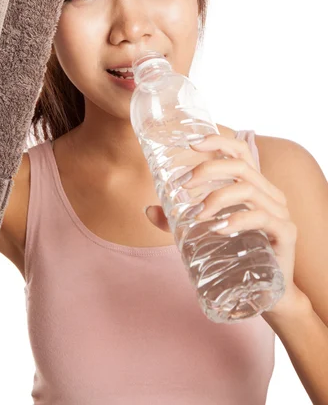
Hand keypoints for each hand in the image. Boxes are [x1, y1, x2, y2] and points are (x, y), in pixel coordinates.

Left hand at [145, 132, 300, 315]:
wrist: (267, 292)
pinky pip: (262, 217)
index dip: (218, 141)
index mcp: (253, 186)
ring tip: (198, 213)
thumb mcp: (202, 234)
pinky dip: (237, 219)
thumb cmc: (236, 255)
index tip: (192, 143)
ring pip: (248, 189)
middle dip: (208, 169)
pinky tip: (219, 228)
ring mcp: (279, 212)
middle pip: (241, 166)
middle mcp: (269, 193)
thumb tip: (148, 210)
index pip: (240, 152)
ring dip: (218, 197)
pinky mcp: (285, 233)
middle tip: (184, 185)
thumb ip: (176, 222)